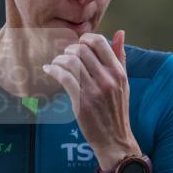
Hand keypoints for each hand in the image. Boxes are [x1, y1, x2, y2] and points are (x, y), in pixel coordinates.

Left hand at [42, 30, 138, 165]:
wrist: (114, 140)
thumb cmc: (117, 110)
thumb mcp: (124, 83)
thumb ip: (120, 57)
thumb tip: (121, 32)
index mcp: (118, 72)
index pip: (100, 42)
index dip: (85, 39)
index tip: (78, 45)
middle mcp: (108, 79)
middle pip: (82, 50)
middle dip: (69, 50)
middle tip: (65, 57)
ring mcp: (94, 90)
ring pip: (71, 62)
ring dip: (59, 60)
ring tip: (56, 64)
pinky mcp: (81, 101)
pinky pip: (64, 77)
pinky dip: (53, 70)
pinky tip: (48, 70)